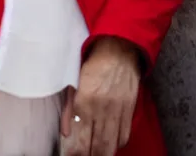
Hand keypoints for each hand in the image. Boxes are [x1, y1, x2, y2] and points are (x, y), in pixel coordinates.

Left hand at [60, 37, 140, 155]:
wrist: (118, 50)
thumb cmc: (92, 63)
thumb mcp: (74, 82)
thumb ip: (69, 109)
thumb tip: (66, 132)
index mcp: (85, 101)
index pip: (80, 140)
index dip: (75, 154)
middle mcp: (102, 109)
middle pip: (97, 147)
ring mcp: (118, 112)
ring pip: (111, 145)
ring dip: (103, 154)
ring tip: (95, 154)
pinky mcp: (129, 111)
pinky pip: (124, 136)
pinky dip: (116, 144)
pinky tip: (109, 144)